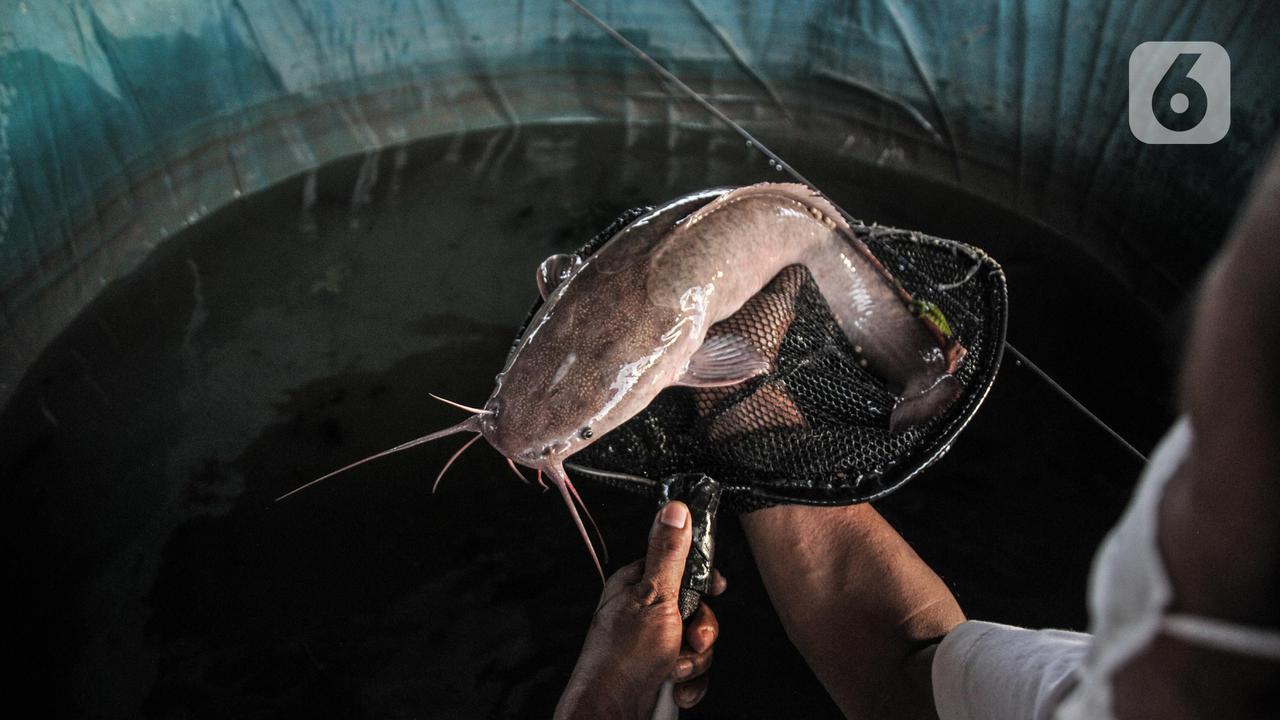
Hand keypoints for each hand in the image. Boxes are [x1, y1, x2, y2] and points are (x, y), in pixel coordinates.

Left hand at [555, 501, 726, 719]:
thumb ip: (668, 554)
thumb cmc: (622, 658)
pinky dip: (690, 684)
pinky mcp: (661, 674)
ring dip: (694, 661)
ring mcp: (653, 646)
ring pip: (699, 643)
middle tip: (691, 640)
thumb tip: (675, 509)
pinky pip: (694, 672)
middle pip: (697, 609)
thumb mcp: (653, 596)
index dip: (704, 580)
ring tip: (674, 670)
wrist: (611, 715)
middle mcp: (644, 614)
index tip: (717, 587)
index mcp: (637, 586)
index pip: (681, 568)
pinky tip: (675, 690)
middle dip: (701, 631)